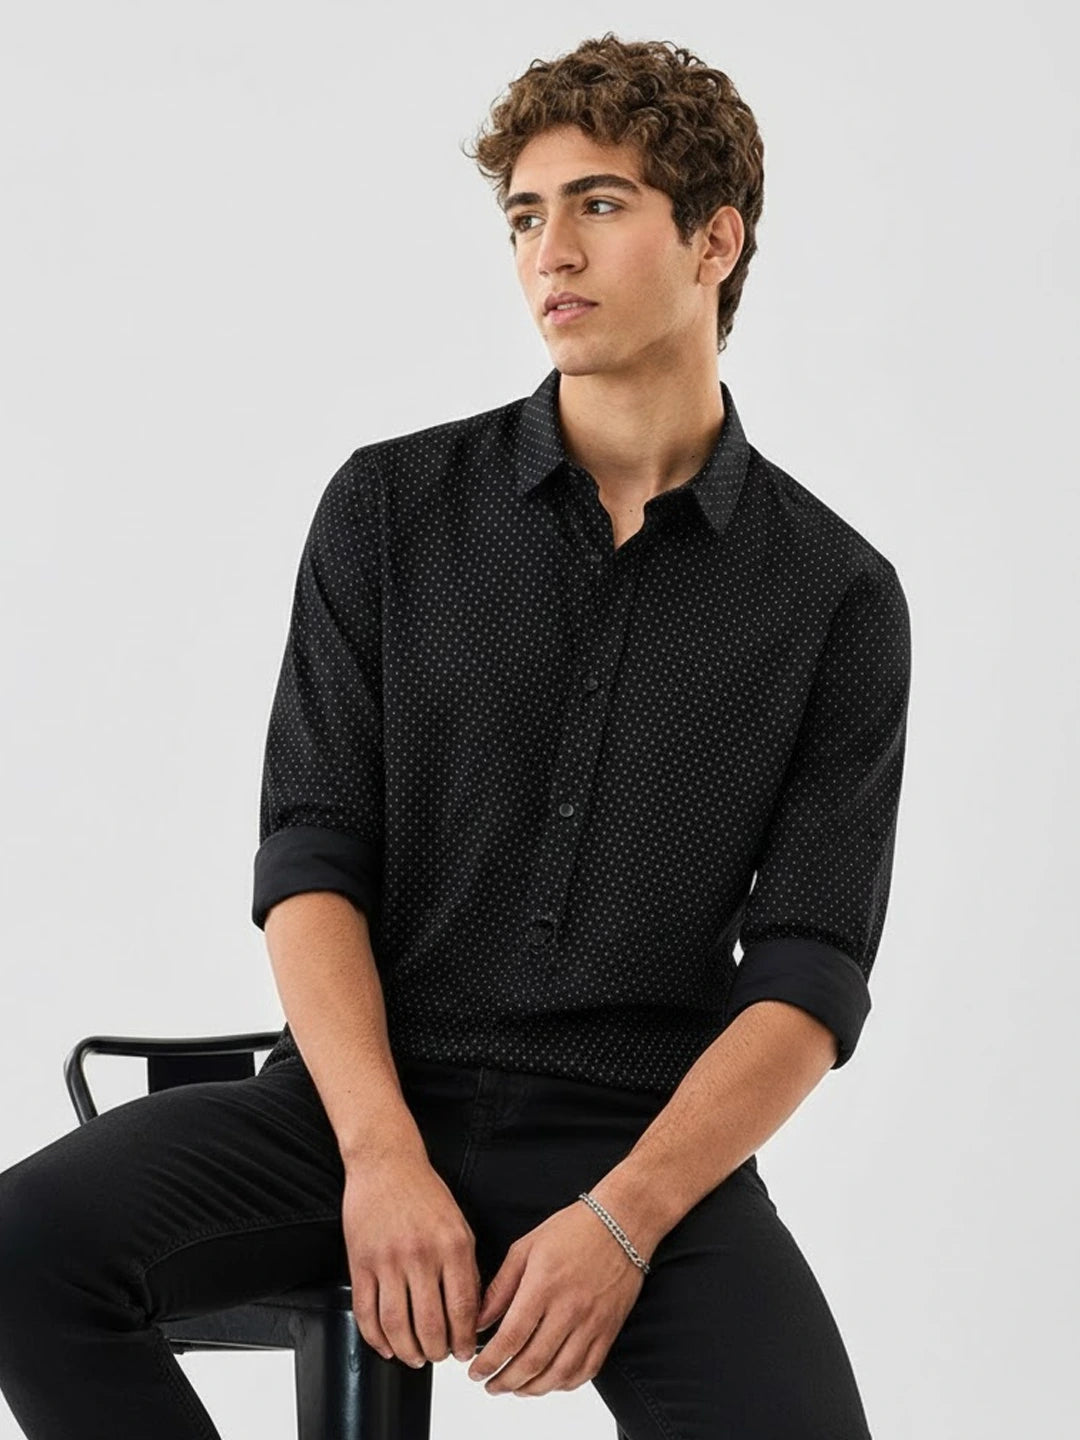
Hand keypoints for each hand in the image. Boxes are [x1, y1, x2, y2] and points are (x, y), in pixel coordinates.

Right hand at [341, 1146, 480, 1366]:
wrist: (386, 1163)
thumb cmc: (425, 1192)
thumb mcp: (459, 1225)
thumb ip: (466, 1268)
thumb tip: (470, 1313)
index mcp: (452, 1246)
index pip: (462, 1309)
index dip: (464, 1340)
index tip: (464, 1351)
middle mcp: (420, 1255)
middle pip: (430, 1326)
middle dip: (437, 1352)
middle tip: (439, 1356)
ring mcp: (387, 1261)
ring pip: (397, 1326)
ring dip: (408, 1352)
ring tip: (415, 1357)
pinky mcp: (360, 1263)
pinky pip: (366, 1313)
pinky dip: (376, 1339)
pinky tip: (386, 1345)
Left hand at [467, 1197, 647, 1396]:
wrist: (621, 1223)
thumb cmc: (573, 1230)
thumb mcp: (526, 1248)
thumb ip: (500, 1287)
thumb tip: (480, 1321)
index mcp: (543, 1286)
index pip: (511, 1338)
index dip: (490, 1362)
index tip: (476, 1371)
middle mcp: (569, 1309)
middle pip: (533, 1362)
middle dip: (506, 1381)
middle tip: (490, 1386)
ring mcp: (592, 1323)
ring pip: (559, 1374)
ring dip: (533, 1389)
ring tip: (515, 1388)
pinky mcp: (609, 1330)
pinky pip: (587, 1370)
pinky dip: (565, 1384)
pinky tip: (549, 1382)